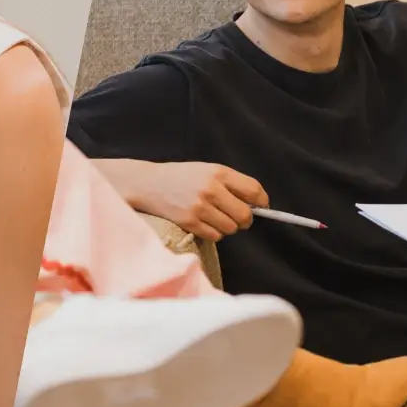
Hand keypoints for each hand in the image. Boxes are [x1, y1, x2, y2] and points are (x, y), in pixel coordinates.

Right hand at [123, 161, 268, 242]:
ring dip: (225, 226)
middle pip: (245, 215)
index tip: (258, 206)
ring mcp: (199, 206)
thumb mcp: (205, 170)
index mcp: (218, 172)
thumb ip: (230, 183)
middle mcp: (211, 188)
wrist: (145, 183)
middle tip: (233, 216)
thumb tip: (257, 205)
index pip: (254, 190)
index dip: (261, 202)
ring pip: (230, 228)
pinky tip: (201, 222)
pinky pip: (215, 235)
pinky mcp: (189, 222)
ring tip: (212, 217)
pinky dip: (212, 232)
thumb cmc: (179, 177)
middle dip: (243, 220)